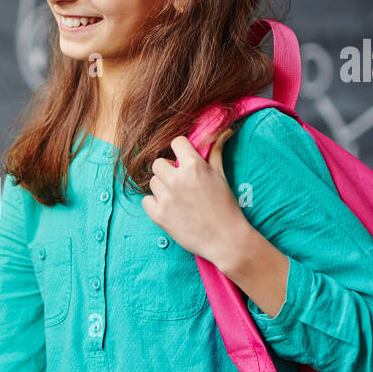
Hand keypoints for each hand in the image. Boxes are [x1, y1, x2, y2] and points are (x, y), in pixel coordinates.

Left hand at [141, 127, 247, 266]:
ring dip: (162, 187)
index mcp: (194, 166)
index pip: (176, 142)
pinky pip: (146, 200)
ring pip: (152, 182)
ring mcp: (166, 198)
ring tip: (178, 199)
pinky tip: (169, 209)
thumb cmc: (226, 207)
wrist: (225, 239)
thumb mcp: (221, 176)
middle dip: (168, 170)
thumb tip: (222, 131)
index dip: (181, 150)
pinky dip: (154, 204)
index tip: (184, 159)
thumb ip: (215, 153)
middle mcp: (177, 179)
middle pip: (158, 163)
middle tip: (180, 183)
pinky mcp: (158, 215)